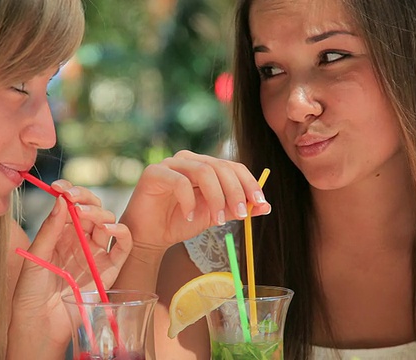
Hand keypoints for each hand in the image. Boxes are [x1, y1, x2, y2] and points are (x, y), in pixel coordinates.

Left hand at [9, 180, 131, 355]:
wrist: (39, 324)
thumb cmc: (30, 294)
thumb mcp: (35, 257)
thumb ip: (50, 229)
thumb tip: (61, 200)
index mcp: (60, 234)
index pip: (71, 205)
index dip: (70, 192)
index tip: (61, 187)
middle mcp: (80, 240)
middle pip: (92, 209)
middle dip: (85, 198)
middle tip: (74, 198)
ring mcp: (96, 254)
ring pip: (108, 222)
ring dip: (100, 213)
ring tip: (84, 215)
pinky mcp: (110, 269)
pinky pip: (123, 246)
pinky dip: (121, 232)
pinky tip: (107, 228)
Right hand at [120, 150, 270, 251]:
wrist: (149, 236)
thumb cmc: (180, 222)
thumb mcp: (215, 216)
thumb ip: (236, 209)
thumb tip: (266, 206)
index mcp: (205, 166)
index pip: (232, 166)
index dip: (249, 183)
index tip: (260, 202)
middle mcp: (189, 160)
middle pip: (220, 167)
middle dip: (235, 191)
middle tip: (242, 214)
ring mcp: (170, 164)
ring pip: (203, 171)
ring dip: (216, 197)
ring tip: (218, 220)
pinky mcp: (154, 173)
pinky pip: (178, 182)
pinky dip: (189, 201)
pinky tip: (189, 216)